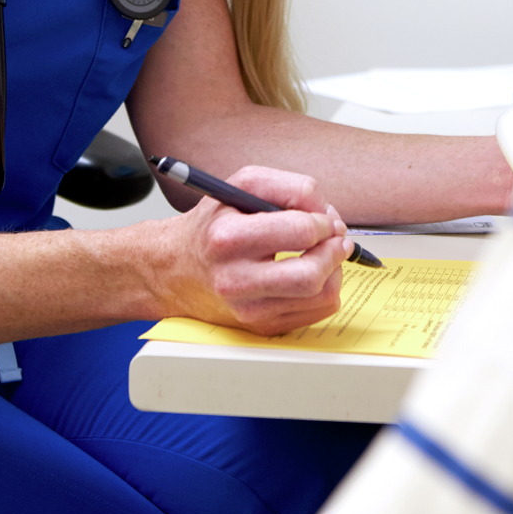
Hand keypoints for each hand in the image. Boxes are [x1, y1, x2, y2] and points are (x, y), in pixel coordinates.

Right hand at [153, 166, 352, 335]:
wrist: (177, 269)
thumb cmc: (213, 225)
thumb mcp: (243, 186)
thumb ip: (290, 187)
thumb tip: (327, 213)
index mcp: (228, 238)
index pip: (300, 231)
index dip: (323, 221)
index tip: (323, 218)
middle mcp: (236, 279)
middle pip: (311, 275)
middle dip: (335, 252)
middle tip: (335, 238)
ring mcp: (249, 309)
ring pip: (321, 296)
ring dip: (335, 270)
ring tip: (324, 254)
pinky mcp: (261, 327)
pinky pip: (316, 313)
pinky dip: (325, 290)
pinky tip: (313, 274)